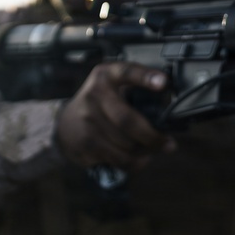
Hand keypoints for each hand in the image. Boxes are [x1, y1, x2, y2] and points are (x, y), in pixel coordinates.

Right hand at [55, 62, 175, 168]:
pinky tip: (140, 159)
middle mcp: (94, 95)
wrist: (65, 124)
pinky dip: (134, 163)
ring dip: (145, 152)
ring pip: (126, 144)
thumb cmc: (100, 103)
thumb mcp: (112, 86)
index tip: (163, 82)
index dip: (145, 77)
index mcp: (106, 76)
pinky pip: (118, 159)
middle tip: (168, 144)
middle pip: (128, 121)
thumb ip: (135, 89)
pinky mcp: (86, 143)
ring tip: (153, 151)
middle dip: (153, 137)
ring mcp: (87, 121)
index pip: (126, 72)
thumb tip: (170, 105)